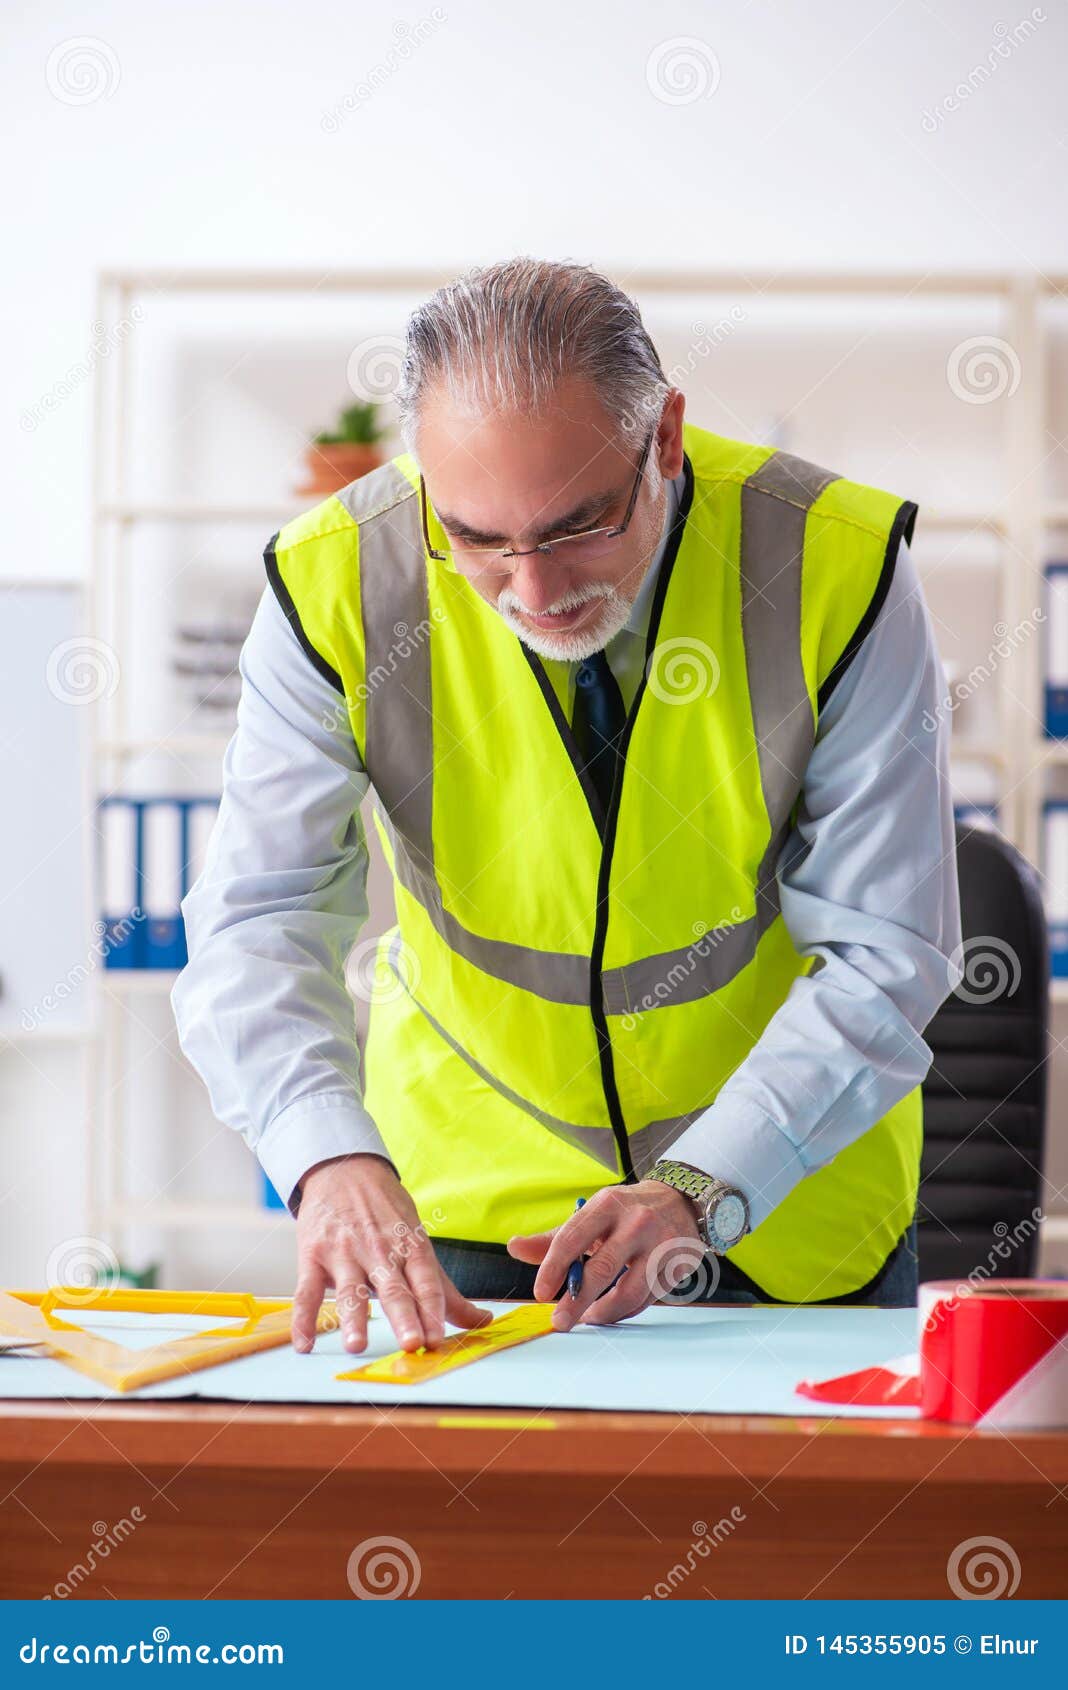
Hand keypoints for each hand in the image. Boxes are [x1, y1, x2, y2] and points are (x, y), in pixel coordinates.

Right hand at [292, 1154, 490, 1354]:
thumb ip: (444, 1290)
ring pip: (350, 1290)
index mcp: (410, 1247)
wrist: (344, 1168)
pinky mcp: (313, 1256)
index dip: (433, 1310)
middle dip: (404, 1316)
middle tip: (412, 1343)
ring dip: (353, 1319)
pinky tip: (305, 1344)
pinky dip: (303, 1319)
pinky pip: (307, 1291)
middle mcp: (380, 1250)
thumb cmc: (387, 1213)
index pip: (426, 1282)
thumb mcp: (418, 1241)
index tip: (438, 1339)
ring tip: (357, 1345)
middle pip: (394, 1289)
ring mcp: (345, 1253)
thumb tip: (481, 1321)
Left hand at [507, 1180, 706, 1330]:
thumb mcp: (591, 1215)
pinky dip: (625, 1310)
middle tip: (560, 1321)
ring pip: (628, 1291)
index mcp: (606, 1204)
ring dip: (603, 1312)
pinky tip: (612, 1310)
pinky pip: (646, 1299)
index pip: (572, 1238)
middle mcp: (635, 1221)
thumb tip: (514, 1247)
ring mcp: (660, 1243)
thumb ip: (553, 1237)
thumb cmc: (625, 1212)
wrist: (680, 1201)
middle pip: (601, 1269)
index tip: (540, 1292)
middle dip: (576, 1301)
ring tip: (588, 1317)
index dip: (553, 1268)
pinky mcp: (677, 1265)